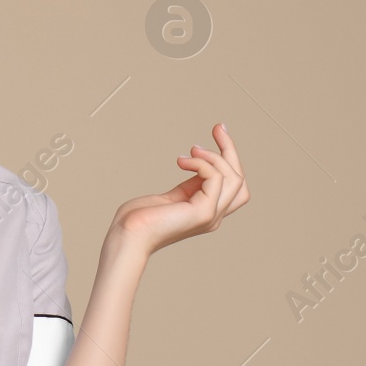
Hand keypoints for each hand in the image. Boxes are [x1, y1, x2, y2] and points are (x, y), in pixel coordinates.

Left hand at [111, 123, 249, 257]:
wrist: (126, 237)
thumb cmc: (138, 219)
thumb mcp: (169, 197)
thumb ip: (187, 186)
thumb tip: (197, 163)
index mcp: (206, 212)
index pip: (232, 184)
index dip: (228, 159)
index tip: (216, 134)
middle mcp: (213, 216)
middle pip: (239, 179)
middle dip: (230, 150)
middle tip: (217, 128)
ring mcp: (210, 215)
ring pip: (234, 177)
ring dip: (215, 155)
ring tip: (191, 150)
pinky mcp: (203, 212)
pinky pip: (215, 178)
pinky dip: (202, 163)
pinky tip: (182, 161)